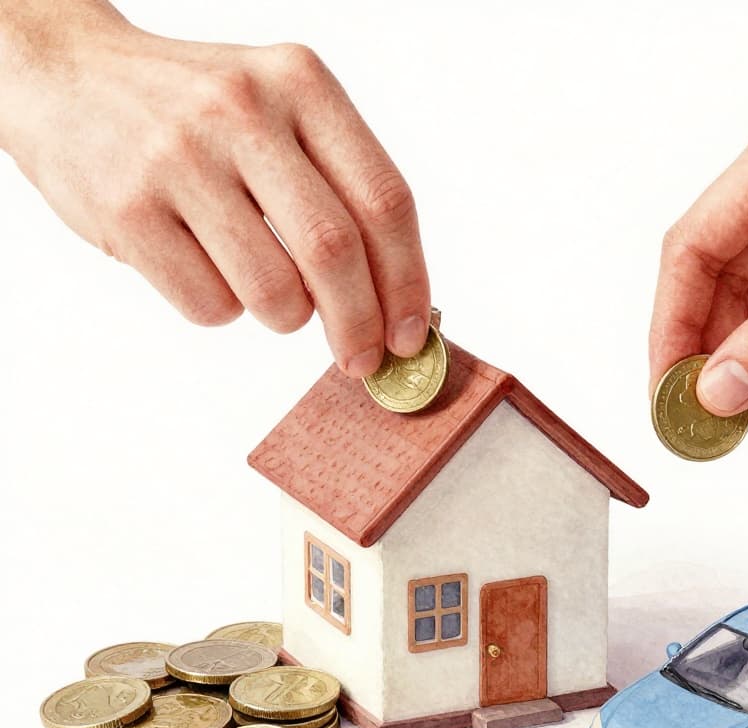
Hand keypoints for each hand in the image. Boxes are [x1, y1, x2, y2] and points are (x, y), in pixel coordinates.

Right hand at [0, 1, 429, 375]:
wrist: (67, 77)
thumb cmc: (197, 114)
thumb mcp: (280, 111)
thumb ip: (341, 188)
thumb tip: (399, 304)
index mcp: (300, 83)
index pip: (385, 201)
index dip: (408, 282)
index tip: (411, 334)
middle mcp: (242, 111)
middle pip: (335, 252)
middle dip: (360, 326)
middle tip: (361, 361)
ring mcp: (179, 158)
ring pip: (274, 293)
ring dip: (286, 317)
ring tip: (265, 286)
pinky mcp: (129, 209)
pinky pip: (210, 307)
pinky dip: (223, 311)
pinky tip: (204, 267)